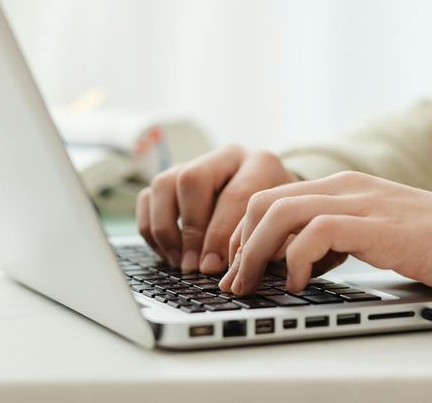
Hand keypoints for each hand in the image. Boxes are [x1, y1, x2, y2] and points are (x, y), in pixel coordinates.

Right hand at [136, 144, 298, 273]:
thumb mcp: (283, 228)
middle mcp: (227, 157)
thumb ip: (263, 244)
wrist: (277, 201)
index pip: (233, 196)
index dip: (219, 236)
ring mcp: (197, 163)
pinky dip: (151, 228)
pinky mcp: (175, 178)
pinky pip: (148, 196)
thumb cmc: (280, 220)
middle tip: (193, 266)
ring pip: (164, 183)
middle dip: (190, 229)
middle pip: (191, 179)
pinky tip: (169, 254)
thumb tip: (233, 274)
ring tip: (179, 262)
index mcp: (261, 163)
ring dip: (166, 229)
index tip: (212, 268)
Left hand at [218, 171, 431, 296]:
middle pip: (266, 201)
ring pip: (281, 212)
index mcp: (342, 186)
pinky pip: (317, 232)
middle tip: (237, 281)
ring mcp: (359, 202)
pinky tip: (299, 282)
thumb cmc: (429, 241)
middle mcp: (345, 187)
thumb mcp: (371, 232)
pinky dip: (296, 258)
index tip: (238, 268)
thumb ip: (335, 238)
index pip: (272, 197)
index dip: (245, 233)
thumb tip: (296, 263)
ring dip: (256, 252)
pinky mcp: (374, 225)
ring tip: (255, 284)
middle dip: (240, 243)